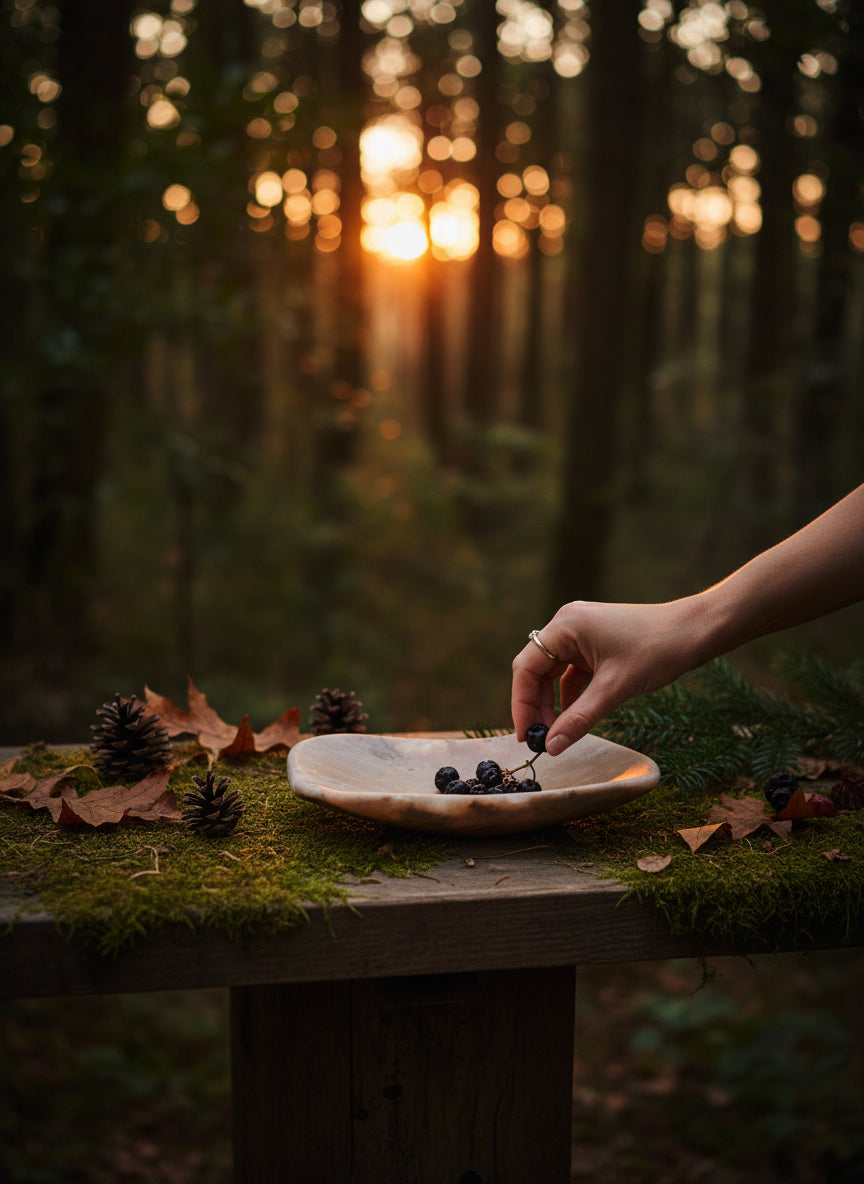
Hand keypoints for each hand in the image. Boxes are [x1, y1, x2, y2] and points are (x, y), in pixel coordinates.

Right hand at [511, 599, 705, 754]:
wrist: (696, 632)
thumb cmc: (657, 650)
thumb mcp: (614, 689)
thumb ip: (579, 719)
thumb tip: (551, 747)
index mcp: (565, 626)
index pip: (526, 667)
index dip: (521, 704)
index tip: (526, 736)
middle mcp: (567, 624)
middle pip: (536, 670)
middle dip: (537, 706)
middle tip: (541, 739)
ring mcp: (581, 633)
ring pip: (553, 673)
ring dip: (553, 702)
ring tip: (557, 732)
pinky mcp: (595, 642)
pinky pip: (572, 672)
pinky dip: (570, 694)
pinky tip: (575, 716)